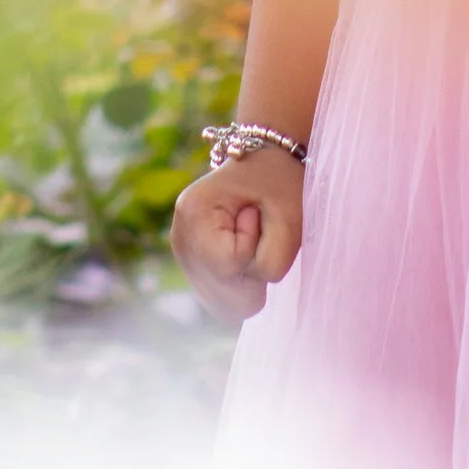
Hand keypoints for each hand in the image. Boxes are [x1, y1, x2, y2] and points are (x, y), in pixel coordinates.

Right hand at [171, 150, 304, 323]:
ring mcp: (182, 255)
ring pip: (222, 304)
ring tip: (251, 241)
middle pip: (223, 293)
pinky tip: (245, 256)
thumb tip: (247, 305)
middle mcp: (179, 236)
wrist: (268, 163)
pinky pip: (221, 301)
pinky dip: (241, 286)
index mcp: (193, 212)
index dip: (255, 248)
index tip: (256, 215)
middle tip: (259, 233)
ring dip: (249, 281)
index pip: (228, 265)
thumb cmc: (280, 184)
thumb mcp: (290, 219)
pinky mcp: (192, 268)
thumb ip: (271, 264)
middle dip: (253, 273)